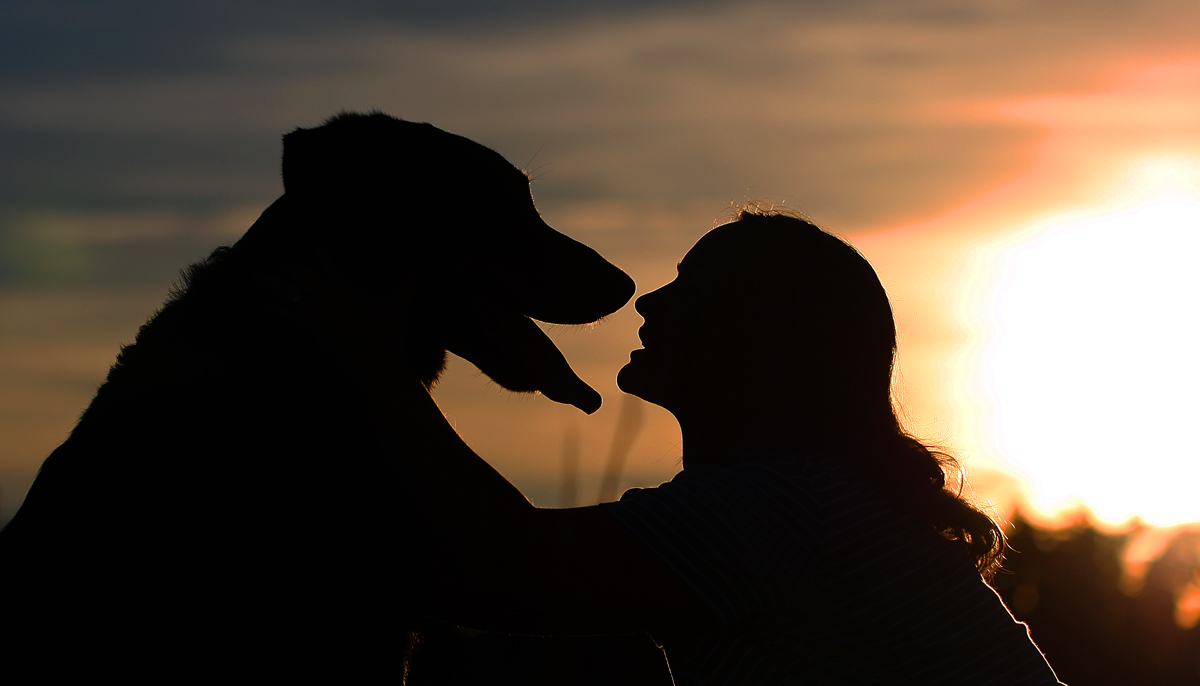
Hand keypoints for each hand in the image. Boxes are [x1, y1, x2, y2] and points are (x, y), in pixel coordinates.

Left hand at [252, 254, 414, 374]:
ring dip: (270, 282)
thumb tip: (422, 261)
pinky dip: (269, 307)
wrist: (376, 365)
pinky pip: (285, 316)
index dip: (316, 251)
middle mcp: (328, 298)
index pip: (327, 262)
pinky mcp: (310, 331)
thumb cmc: (391, 335)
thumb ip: (409, 281)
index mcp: (347, 288)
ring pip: (288, 292)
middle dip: (288, 263)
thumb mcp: (401, 305)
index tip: (307, 242)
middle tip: (276, 254)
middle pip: (302, 273)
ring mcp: (316, 315)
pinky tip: (256, 301)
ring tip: (254, 273)